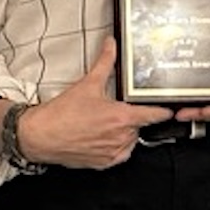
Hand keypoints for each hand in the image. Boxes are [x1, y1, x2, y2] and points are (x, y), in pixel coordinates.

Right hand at [16, 38, 172, 170]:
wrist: (40, 136)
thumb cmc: (61, 114)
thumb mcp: (87, 84)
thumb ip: (104, 62)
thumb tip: (111, 45)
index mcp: (121, 118)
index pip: (154, 116)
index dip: (162, 111)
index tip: (168, 109)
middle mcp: (120, 137)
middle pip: (139, 127)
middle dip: (132, 118)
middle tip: (116, 111)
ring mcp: (112, 152)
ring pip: (130, 141)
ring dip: (124, 133)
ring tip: (106, 123)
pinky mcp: (103, 164)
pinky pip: (120, 155)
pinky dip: (116, 146)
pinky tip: (103, 137)